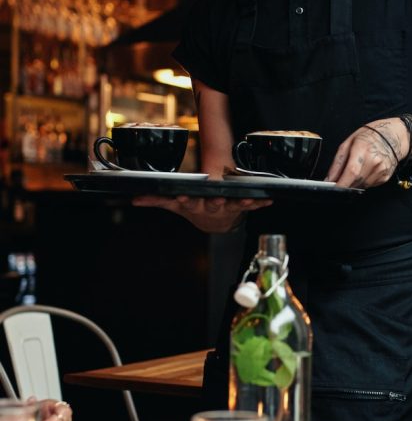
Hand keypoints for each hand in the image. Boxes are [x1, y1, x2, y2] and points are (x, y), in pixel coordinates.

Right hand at [132, 194, 271, 232]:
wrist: (217, 222)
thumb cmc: (195, 208)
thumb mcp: (175, 205)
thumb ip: (157, 200)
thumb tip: (135, 199)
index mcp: (195, 207)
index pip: (188, 204)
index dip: (186, 201)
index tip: (182, 198)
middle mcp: (212, 208)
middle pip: (212, 205)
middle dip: (214, 203)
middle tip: (216, 199)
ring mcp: (228, 208)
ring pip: (234, 206)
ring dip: (239, 203)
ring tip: (245, 200)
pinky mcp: (242, 206)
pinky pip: (252, 205)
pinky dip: (260, 203)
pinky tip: (268, 200)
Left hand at [325, 119, 406, 188]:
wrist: (394, 135)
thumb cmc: (371, 136)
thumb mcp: (349, 142)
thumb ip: (338, 162)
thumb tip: (329, 178)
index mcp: (363, 149)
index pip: (351, 172)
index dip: (341, 183)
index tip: (333, 188)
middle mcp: (374, 161)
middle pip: (355, 181)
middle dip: (345, 183)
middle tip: (341, 177)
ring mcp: (381, 170)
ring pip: (362, 185)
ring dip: (354, 182)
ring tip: (356, 169)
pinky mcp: (385, 177)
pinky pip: (369, 185)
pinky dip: (363, 181)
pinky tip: (365, 170)